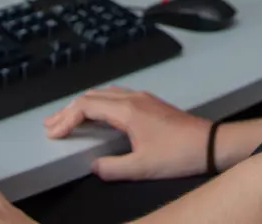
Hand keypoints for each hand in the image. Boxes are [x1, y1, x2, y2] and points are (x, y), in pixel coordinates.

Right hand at [44, 85, 210, 180]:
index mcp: (127, 110)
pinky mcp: (150, 102)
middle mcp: (132, 98)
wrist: (208, 143)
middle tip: (52, 124)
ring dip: (84, 104)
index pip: (87, 106)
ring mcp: (142, 98)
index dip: (66, 118)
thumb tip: (94, 166)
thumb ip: (113, 168)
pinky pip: (116, 95)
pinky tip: (98, 114)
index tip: (54, 132)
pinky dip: (99, 103)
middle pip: (92, 96)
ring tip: (70, 118)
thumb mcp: (142, 168)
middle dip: (69, 109)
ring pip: (104, 93)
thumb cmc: (179, 153)